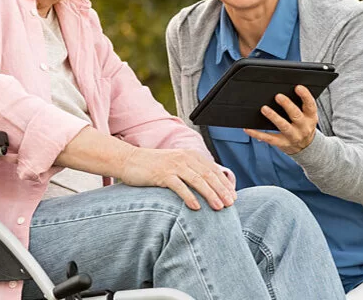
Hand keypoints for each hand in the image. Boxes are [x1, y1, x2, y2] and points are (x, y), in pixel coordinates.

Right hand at [117, 148, 235, 210]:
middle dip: (222, 190)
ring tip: (219, 207)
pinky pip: (179, 187)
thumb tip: (208, 186)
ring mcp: (173, 165)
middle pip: (209, 175)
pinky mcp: (162, 174)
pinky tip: (197, 207)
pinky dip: (189, 197)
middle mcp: (184, 158)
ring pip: (198, 180)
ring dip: (210, 195)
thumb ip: (191, 171)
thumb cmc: (152, 166)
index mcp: (190, 155)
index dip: (225, 183)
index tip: (233, 196)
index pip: (212, 170)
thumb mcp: (175, 164)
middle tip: (231, 204)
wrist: (129, 160)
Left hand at [245, 85, 317, 154]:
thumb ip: (301, 105)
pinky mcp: (282, 143)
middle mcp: (303, 127)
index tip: (298, 87)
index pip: (310, 105)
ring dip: (274, 117)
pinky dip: (257, 134)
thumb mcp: (308, 116)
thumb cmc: (304, 126)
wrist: (306, 148)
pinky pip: (268, 138)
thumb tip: (286, 90)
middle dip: (287, 105)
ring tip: (264, 109)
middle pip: (296, 115)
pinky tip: (248, 129)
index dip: (305, 96)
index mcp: (310, 117)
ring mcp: (293, 136)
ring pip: (283, 126)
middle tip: (278, 96)